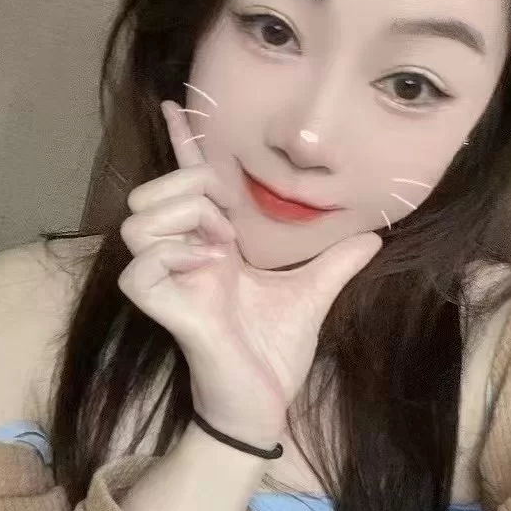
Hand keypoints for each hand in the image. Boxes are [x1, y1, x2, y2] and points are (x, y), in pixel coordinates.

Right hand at [117, 100, 381, 448]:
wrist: (263, 406)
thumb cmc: (275, 353)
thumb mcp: (312, 296)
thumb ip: (336, 262)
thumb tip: (375, 235)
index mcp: (212, 247)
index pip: (188, 186)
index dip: (182, 144)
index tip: (175, 104)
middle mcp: (183, 257)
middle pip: (149, 192)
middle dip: (186, 186)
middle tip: (226, 219)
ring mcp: (168, 282)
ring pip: (135, 222)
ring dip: (178, 218)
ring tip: (217, 243)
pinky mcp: (163, 310)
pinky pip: (140, 268)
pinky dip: (171, 257)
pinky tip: (207, 267)